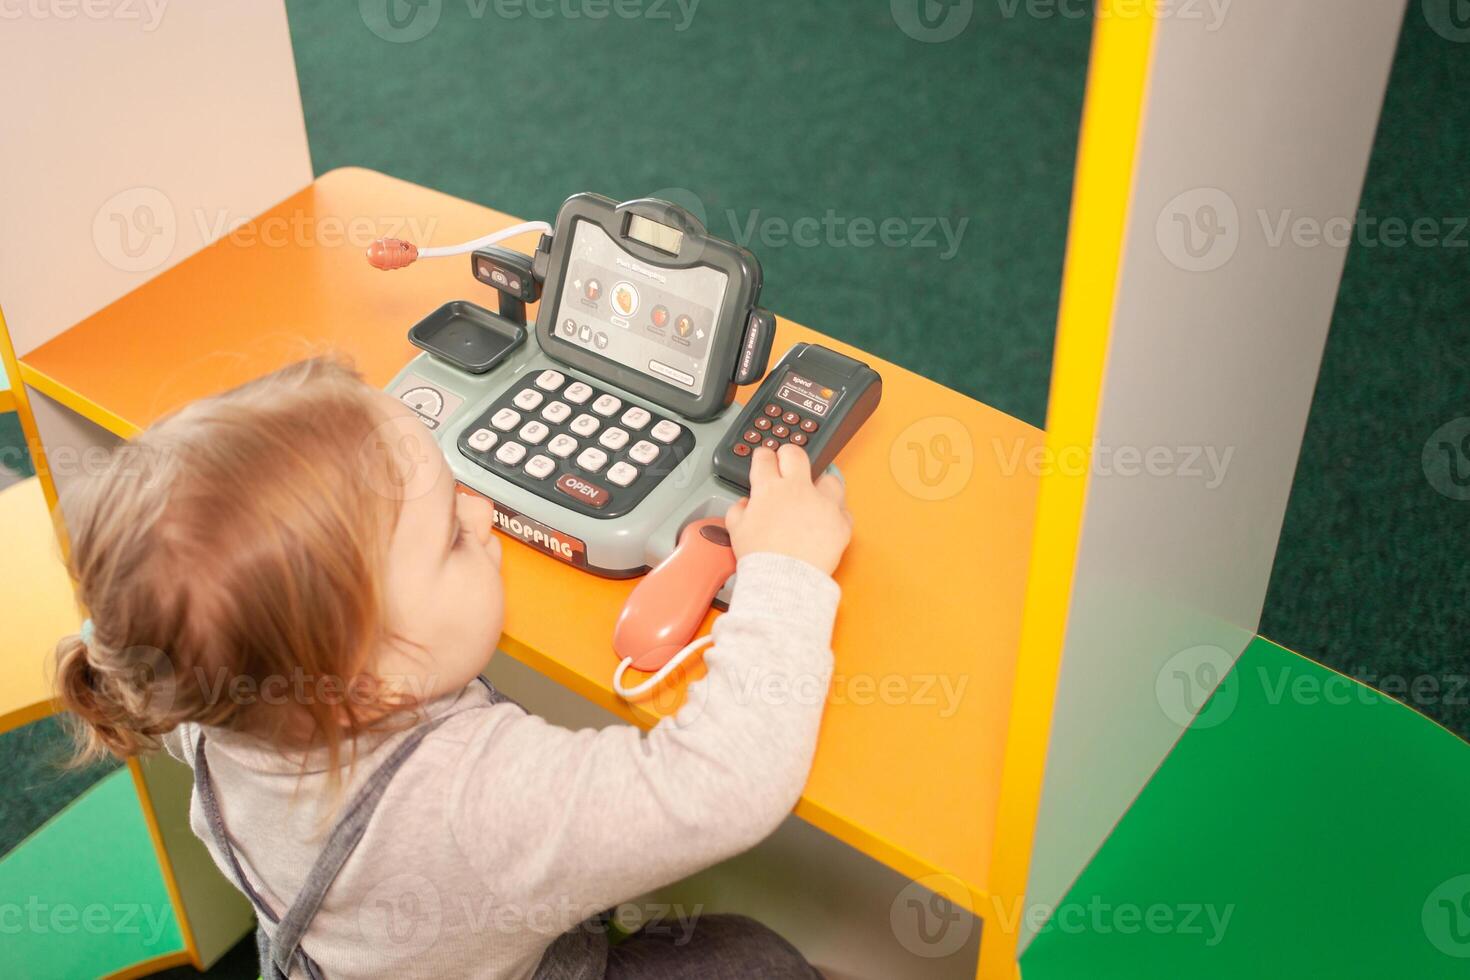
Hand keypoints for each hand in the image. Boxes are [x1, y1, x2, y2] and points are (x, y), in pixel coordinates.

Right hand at [724, 444, 852, 575]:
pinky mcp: (841, 522)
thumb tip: (745, 504)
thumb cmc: (762, 558)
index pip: (765, 458)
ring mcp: (824, 504)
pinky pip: (843, 510)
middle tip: (787, 463)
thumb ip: (738, 510)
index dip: (763, 456)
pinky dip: (835, 513)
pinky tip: (825, 520)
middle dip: (789, 454)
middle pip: (796, 454)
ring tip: (815, 494)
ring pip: (829, 478)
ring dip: (821, 483)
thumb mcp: (736, 530)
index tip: (764, 460)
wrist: (785, 579)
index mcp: (770, 489)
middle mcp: (799, 490)